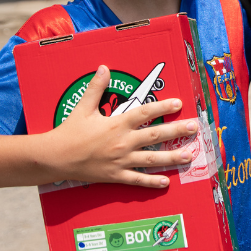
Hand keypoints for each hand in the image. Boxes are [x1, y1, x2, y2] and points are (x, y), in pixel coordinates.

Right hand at [44, 65, 197, 186]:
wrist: (55, 158)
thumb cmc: (69, 131)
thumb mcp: (83, 107)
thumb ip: (96, 87)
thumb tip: (104, 68)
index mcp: (117, 124)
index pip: (145, 113)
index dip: (163, 107)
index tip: (179, 104)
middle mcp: (123, 142)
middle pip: (156, 135)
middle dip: (177, 131)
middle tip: (194, 128)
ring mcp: (121, 161)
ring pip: (152, 159)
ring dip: (172, 157)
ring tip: (189, 155)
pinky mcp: (115, 176)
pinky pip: (137, 180)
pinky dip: (152, 182)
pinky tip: (166, 182)